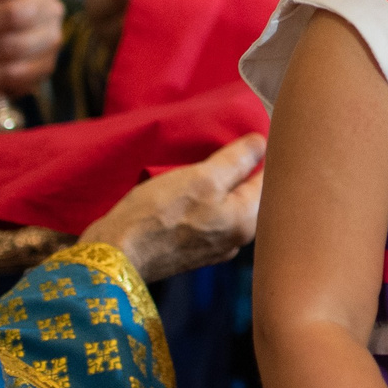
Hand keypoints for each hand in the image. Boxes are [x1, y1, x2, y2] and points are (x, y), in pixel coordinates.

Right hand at [81, 133, 265, 281]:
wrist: (117, 254)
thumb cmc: (159, 213)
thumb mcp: (201, 177)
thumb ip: (236, 161)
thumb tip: (262, 142)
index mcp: (247, 222)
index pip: (269, 180)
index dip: (261, 155)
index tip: (249, 134)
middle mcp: (238, 239)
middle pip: (250, 194)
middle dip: (241, 170)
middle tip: (227, 146)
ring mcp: (216, 247)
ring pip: (228, 206)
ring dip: (221, 185)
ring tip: (206, 164)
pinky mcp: (194, 250)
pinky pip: (210, 217)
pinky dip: (205, 201)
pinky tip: (190, 190)